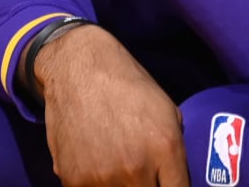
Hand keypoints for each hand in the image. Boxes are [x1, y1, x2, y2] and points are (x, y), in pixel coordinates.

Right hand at [34, 23, 188, 186]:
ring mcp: (103, 178)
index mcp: (166, 148)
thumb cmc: (128, 88)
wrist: (80, 72)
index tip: (169, 184)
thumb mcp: (168, 113)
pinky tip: (99, 167)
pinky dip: (98, 185)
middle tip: (145, 175)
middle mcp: (136, 168)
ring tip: (121, 169)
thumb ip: (175, 153)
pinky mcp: (73, 181)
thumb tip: (175, 182)